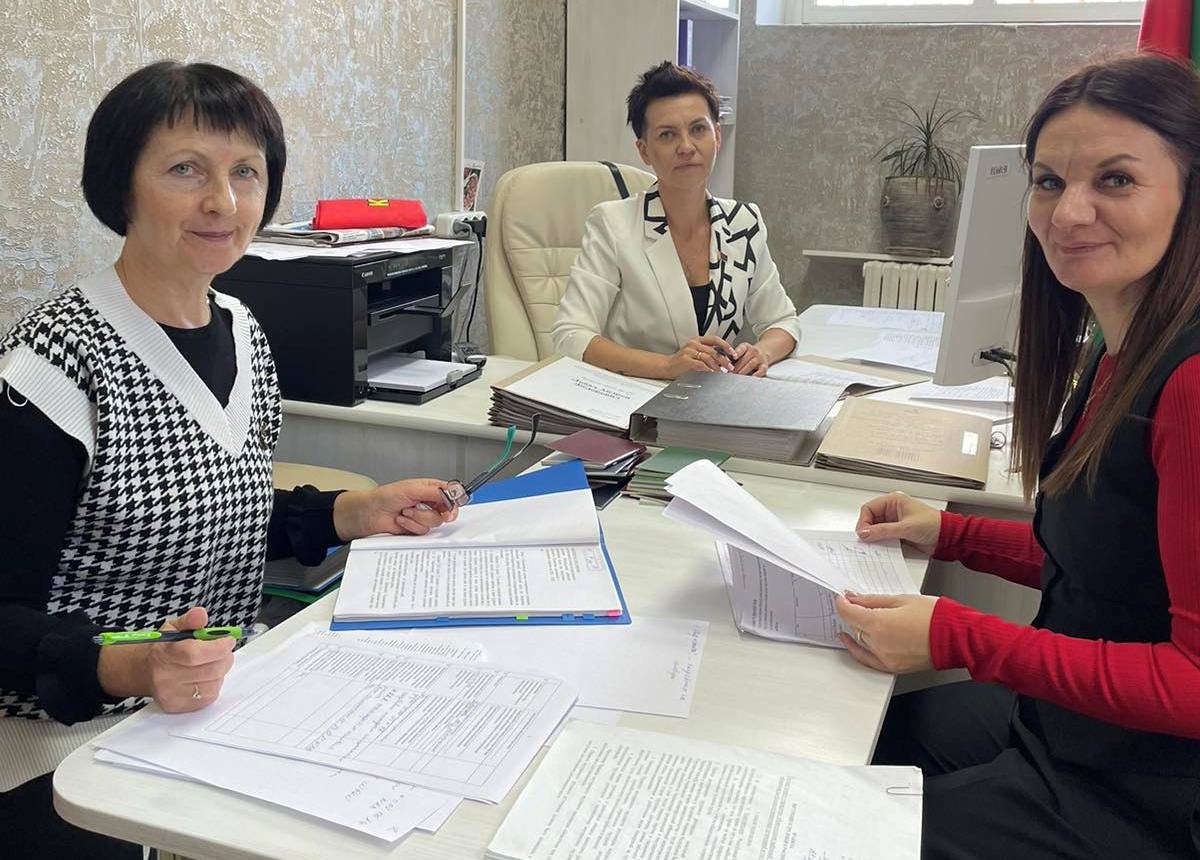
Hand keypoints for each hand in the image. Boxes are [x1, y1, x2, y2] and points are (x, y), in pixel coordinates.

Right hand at [96, 606, 235, 712]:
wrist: (145, 670)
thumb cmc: (164, 648)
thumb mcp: (174, 627)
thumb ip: (190, 620)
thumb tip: (200, 614)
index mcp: (163, 654)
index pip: (194, 654)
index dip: (218, 647)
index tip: (228, 640)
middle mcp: (164, 677)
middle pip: (210, 670)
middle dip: (224, 657)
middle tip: (224, 649)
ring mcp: (170, 694)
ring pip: (214, 684)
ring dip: (220, 671)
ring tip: (212, 662)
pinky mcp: (178, 707)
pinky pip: (209, 696)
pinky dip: (214, 684)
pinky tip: (205, 676)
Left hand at [333, 478, 459, 540]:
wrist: (370, 513)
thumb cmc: (385, 496)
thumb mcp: (411, 489)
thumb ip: (434, 492)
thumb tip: (450, 495)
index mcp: (430, 489)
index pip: (450, 493)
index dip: (454, 499)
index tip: (452, 504)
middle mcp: (428, 503)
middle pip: (447, 511)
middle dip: (435, 511)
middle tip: (429, 510)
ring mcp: (423, 516)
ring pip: (435, 522)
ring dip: (419, 517)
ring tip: (405, 511)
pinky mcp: (416, 529)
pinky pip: (423, 531)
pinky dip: (411, 525)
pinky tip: (401, 519)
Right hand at [661, 335, 735, 377]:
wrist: (666, 366)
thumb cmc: (681, 362)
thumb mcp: (695, 353)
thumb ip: (707, 354)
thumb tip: (722, 360)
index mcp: (697, 340)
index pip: (715, 339)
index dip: (725, 346)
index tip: (732, 353)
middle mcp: (693, 344)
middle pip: (713, 350)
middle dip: (724, 359)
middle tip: (730, 366)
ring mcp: (689, 351)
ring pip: (708, 357)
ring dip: (717, 366)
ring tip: (722, 372)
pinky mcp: (686, 360)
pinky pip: (700, 364)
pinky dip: (708, 369)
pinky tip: (712, 373)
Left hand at [731, 342, 768, 376]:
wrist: (763, 353)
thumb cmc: (747, 355)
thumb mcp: (740, 352)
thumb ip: (731, 357)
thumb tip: (723, 364)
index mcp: (746, 346)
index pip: (741, 349)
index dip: (737, 353)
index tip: (733, 357)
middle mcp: (754, 351)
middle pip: (744, 359)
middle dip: (736, 367)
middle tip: (730, 373)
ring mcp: (760, 358)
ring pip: (751, 365)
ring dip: (742, 372)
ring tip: (736, 377)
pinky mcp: (764, 366)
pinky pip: (761, 371)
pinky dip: (755, 375)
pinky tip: (749, 379)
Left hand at [833, 592, 937, 673]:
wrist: (956, 637)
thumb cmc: (934, 616)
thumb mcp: (901, 599)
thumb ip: (872, 601)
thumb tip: (854, 599)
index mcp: (879, 624)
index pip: (848, 613)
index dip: (842, 603)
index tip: (842, 598)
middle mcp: (878, 644)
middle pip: (854, 627)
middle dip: (852, 615)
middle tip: (852, 604)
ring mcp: (885, 658)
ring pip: (860, 643)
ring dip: (856, 631)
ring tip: (853, 621)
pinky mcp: (893, 667)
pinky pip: (869, 660)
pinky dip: (860, 651)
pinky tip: (856, 643)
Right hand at [855, 492, 940, 555]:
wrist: (948, 537)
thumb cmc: (934, 524)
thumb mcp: (906, 527)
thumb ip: (883, 530)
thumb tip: (865, 533)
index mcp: (893, 501)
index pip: (869, 509)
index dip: (864, 521)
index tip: (863, 533)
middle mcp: (892, 511)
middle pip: (871, 519)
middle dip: (868, 530)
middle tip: (866, 541)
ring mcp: (895, 523)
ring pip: (876, 529)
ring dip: (874, 537)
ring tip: (873, 545)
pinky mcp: (898, 534)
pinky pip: (884, 537)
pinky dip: (881, 543)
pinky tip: (882, 548)